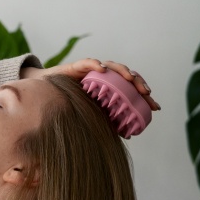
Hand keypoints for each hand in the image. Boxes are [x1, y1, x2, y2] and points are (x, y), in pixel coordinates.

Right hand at [22, 58, 159, 110]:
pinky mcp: (78, 66)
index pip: (131, 90)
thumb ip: (105, 120)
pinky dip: (97, 65)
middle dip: (138, 83)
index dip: (143, 97)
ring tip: (130, 78)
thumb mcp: (90, 113)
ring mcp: (93, 70)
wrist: (45, 92)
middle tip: (146, 93)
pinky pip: (89, 63)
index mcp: (110, 88)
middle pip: (126, 77)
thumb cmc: (68, 102)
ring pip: (113, 67)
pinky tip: (103, 69)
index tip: (155, 107)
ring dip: (123, 72)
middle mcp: (105, 77)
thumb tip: (124, 136)